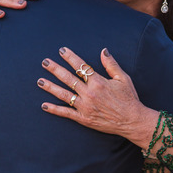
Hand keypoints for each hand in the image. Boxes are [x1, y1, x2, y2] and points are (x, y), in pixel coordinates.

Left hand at [38, 47, 159, 148]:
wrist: (132, 121)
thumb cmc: (129, 99)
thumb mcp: (123, 79)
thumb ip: (111, 65)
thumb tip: (103, 50)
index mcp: (98, 82)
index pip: (81, 66)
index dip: (70, 57)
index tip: (62, 51)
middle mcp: (90, 93)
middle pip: (68, 78)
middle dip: (55, 69)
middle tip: (45, 62)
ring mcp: (85, 107)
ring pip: (64, 94)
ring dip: (50, 87)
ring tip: (39, 81)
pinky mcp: (84, 119)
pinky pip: (66, 113)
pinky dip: (55, 109)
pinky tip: (44, 105)